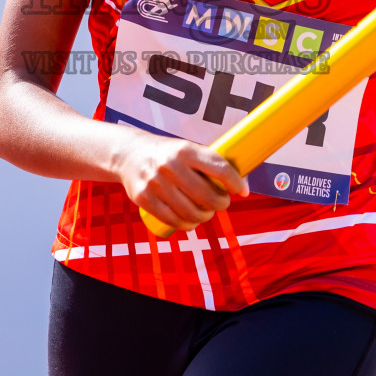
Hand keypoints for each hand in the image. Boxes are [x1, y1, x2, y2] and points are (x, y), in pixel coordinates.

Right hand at [116, 133, 248, 232]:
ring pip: (191, 212)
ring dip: (205, 217)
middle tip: (221, 203)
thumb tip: (246, 188)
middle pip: (207, 196)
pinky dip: (187, 225)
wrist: (129, 154)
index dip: (235, 182)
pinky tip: (192, 222)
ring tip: (206, 212)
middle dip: (221, 204)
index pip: (219, 167)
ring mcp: (155, 183)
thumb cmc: (169, 154)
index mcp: (185, 149)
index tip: (240, 190)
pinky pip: (173, 220)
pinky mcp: (144, 198)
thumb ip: (213, 164)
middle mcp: (170, 165)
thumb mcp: (188, 149)